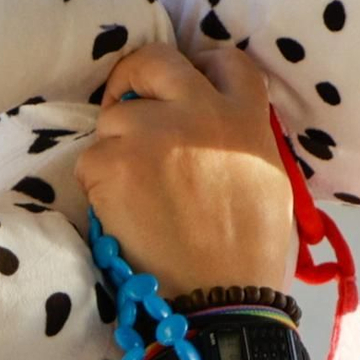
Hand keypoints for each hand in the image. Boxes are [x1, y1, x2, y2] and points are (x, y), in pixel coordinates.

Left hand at [74, 46, 293, 299]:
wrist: (222, 300)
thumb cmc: (251, 250)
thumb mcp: (267, 175)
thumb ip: (240, 133)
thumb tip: (211, 120)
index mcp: (244, 115)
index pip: (223, 60)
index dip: (200, 66)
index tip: (185, 84)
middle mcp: (197, 112)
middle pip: (153, 61)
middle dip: (134, 79)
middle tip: (127, 104)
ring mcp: (150, 135)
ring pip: (113, 119)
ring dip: (117, 148)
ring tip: (136, 192)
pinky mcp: (111, 164)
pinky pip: (91, 161)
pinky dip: (100, 186)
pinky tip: (124, 215)